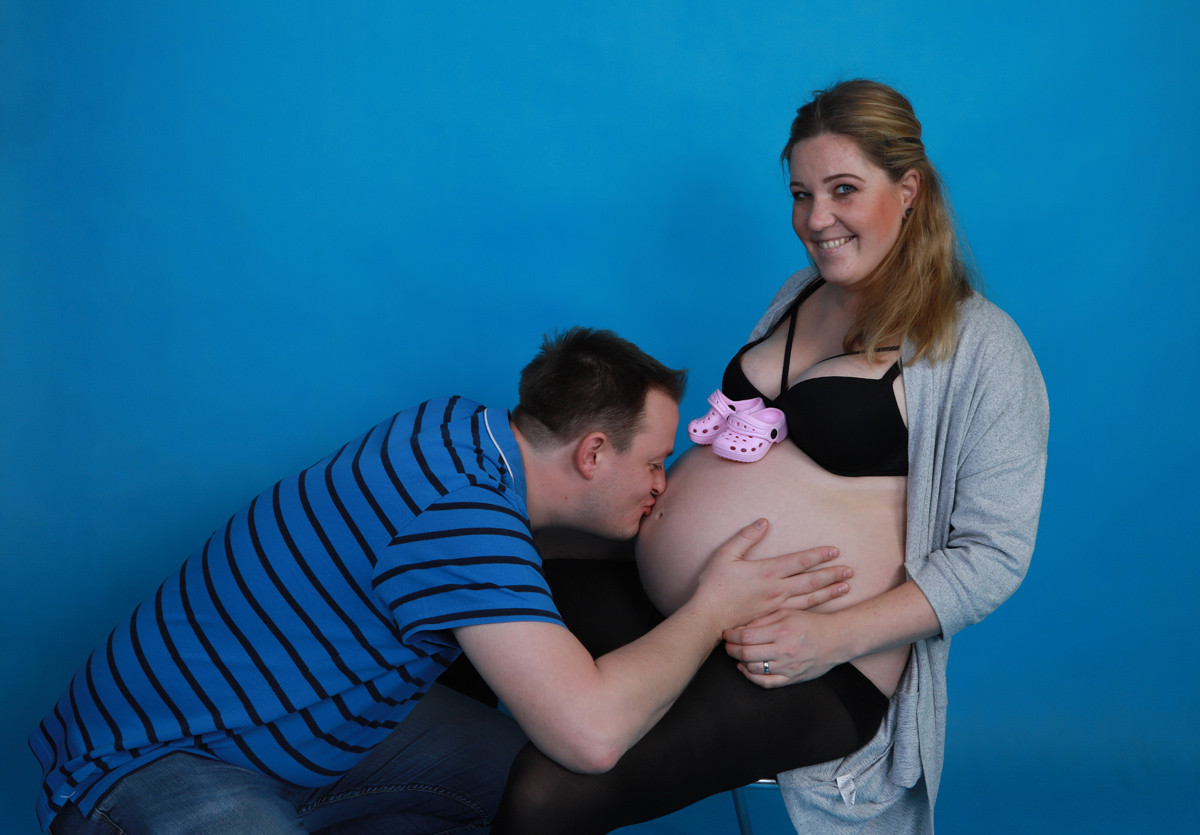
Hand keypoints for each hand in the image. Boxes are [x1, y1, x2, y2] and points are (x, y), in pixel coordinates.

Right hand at [692, 520, 850, 632]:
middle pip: (811, 580)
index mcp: (767, 571)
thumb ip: (745, 537)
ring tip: (846, 588)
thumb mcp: (725, 554)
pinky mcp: (773, 616)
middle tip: (850, 570)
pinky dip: (816, 607)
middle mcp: (777, 589)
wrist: (709, 617)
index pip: (799, 561)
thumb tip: (763, 522)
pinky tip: (824, 605)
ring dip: (829, 592)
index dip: (818, 555)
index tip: (834, 550)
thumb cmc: (715, 585)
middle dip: (832, 574)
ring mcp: (776, 605)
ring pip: (810, 598)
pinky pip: (800, 611)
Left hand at [723, 608, 844, 687]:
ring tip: (736, 653)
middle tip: (727, 644)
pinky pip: (766, 682)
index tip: (726, 633)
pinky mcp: (792, 678)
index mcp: (782, 631)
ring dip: (739, 661)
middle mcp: (784, 651)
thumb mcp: (787, 613)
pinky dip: (751, 676)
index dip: (730, 636)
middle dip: (730, 649)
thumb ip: (763, 620)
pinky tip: (745, 668)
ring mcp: (788, 667)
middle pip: (746, 653)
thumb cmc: (810, 623)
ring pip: (753, 669)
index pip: (746, 636)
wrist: (836, 640)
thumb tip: (739, 628)